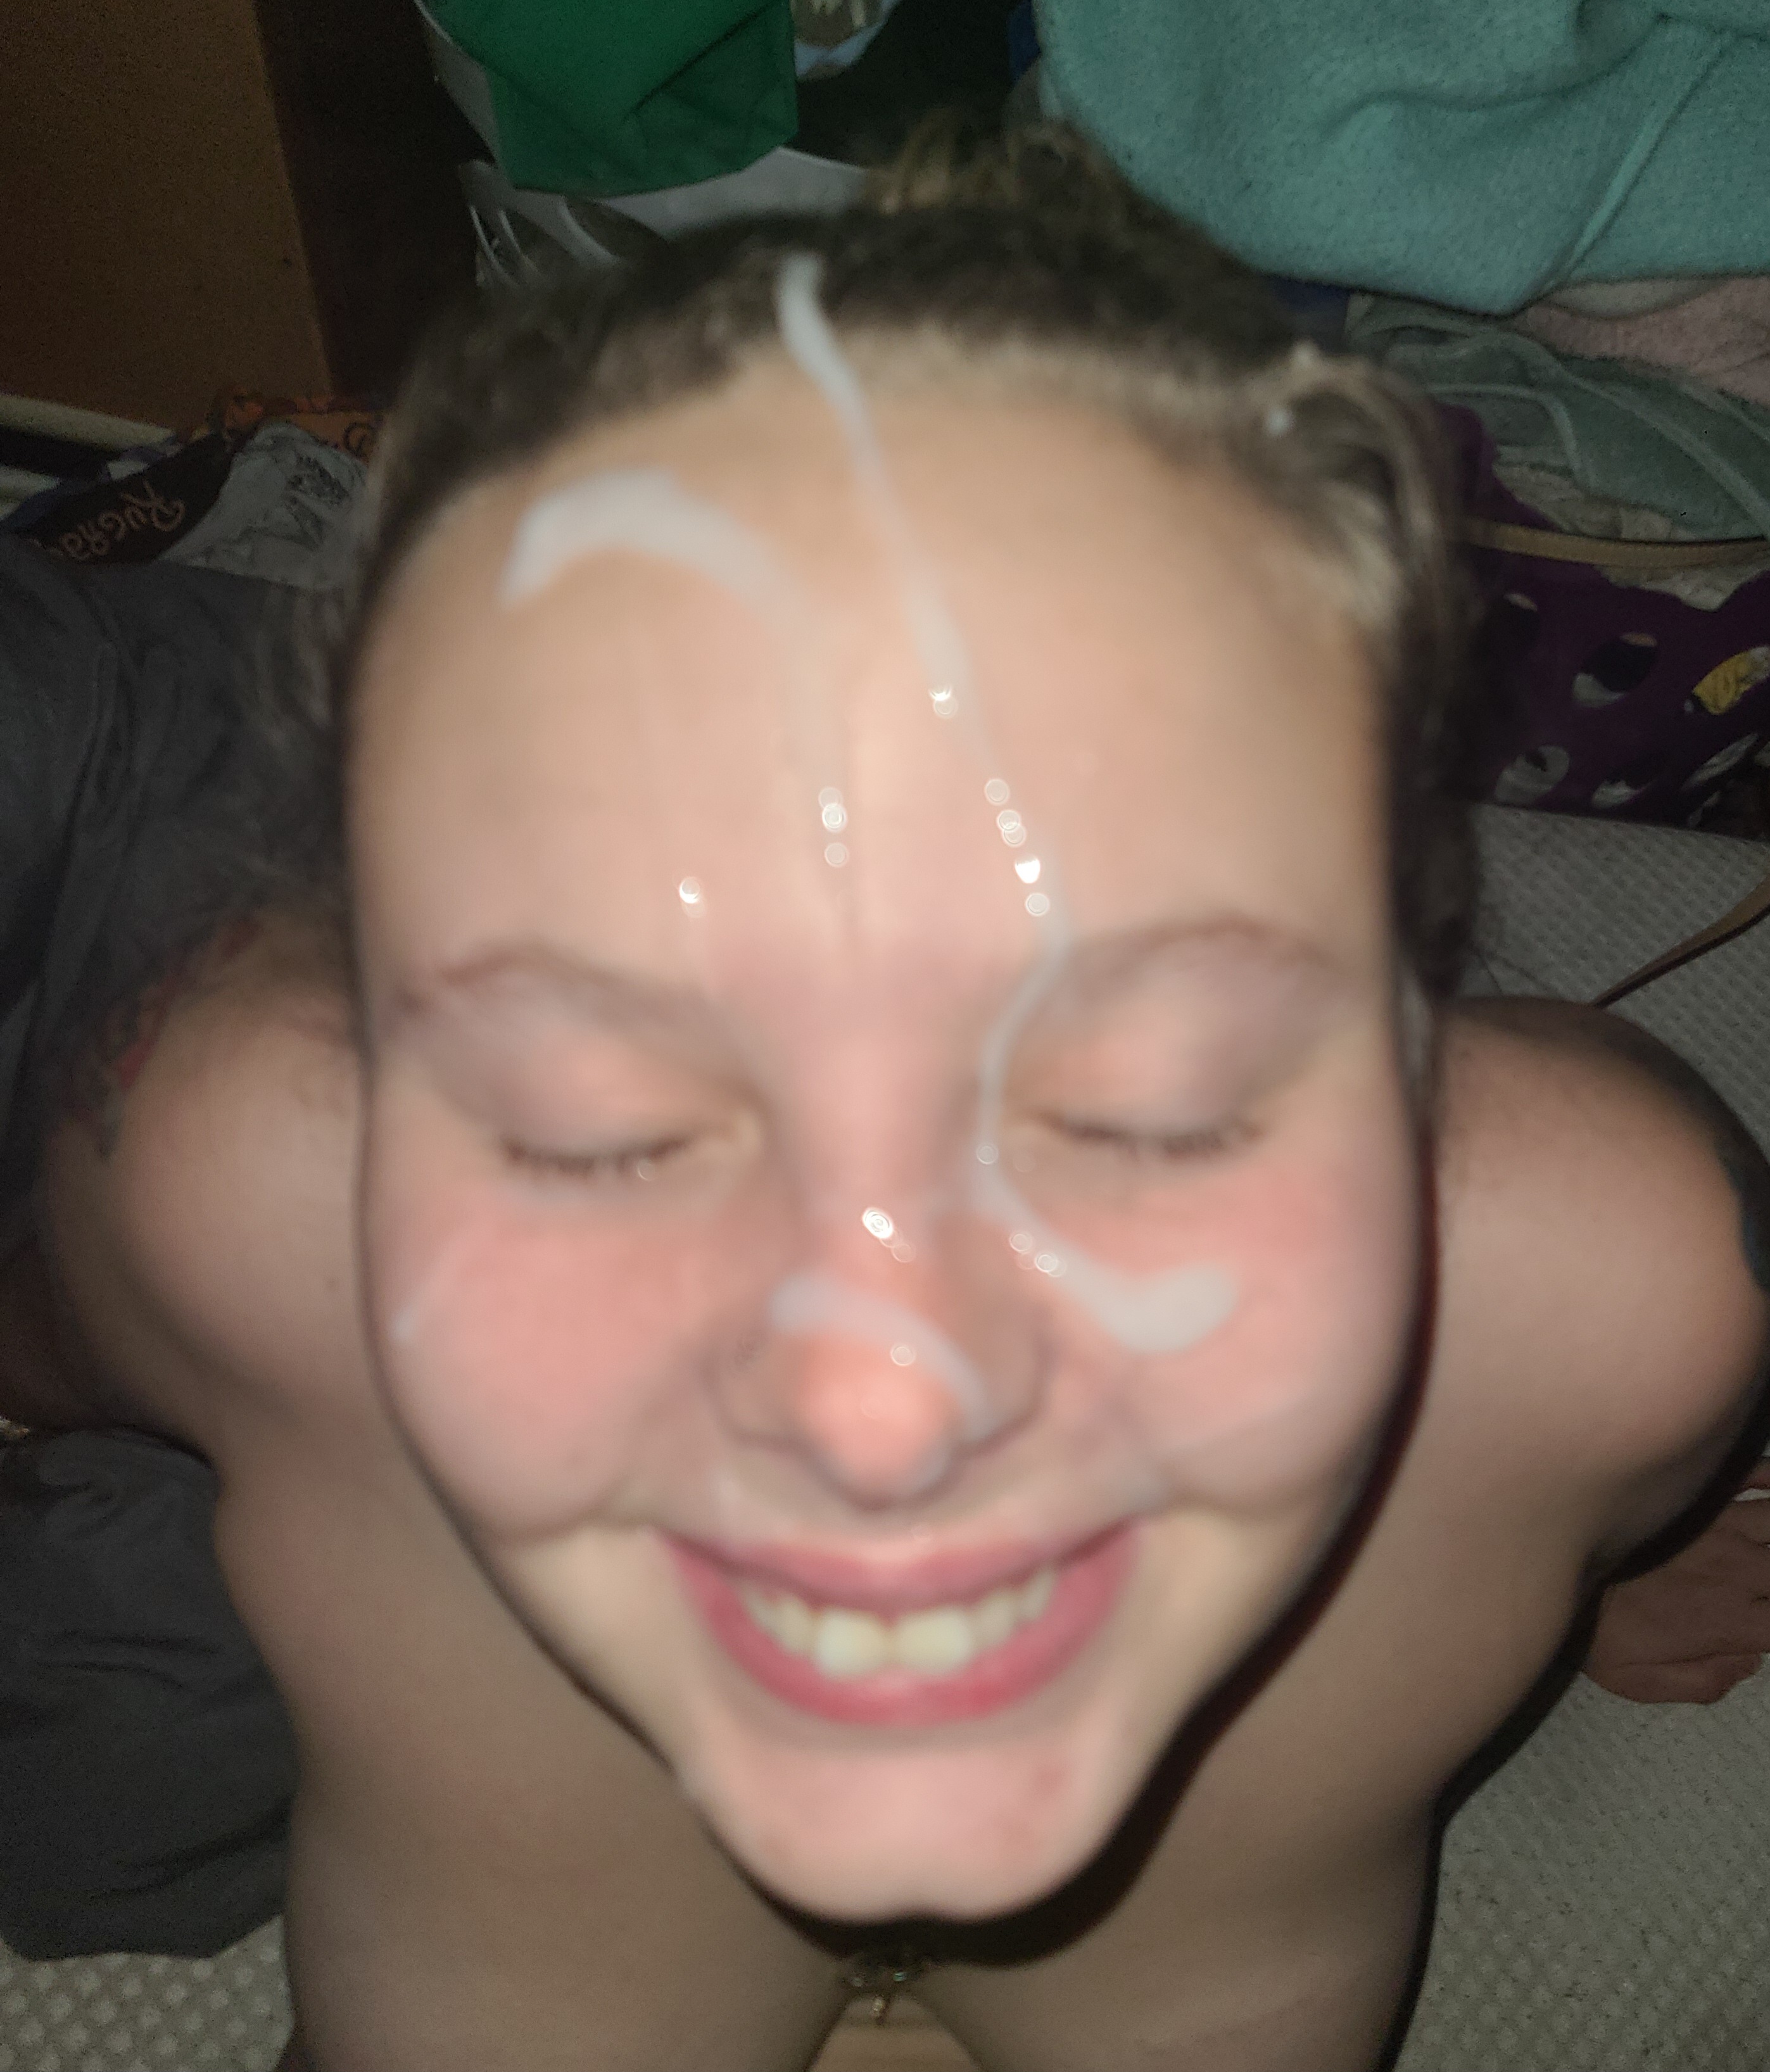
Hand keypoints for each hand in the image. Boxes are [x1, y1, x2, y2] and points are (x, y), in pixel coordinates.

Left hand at [1584, 1464, 1769, 1702]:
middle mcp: (1738, 1569)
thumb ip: (1706, 1681)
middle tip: (1765, 1581)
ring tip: (1769, 1547)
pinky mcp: (1698, 1495)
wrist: (1553, 1566)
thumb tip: (1749, 1662)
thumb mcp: (1642, 1680)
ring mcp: (1720, 1524)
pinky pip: (1751, 1475)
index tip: (1766, 1620)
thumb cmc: (1595, 1630)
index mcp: (1731, 1620)